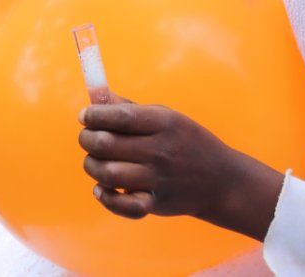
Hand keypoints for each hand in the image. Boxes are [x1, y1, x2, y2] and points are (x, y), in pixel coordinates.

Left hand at [78, 98, 284, 240]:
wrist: (220, 180)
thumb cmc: (186, 142)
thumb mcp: (167, 117)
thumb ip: (131, 109)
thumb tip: (98, 98)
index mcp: (164, 123)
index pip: (120, 116)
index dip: (95, 115)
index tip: (84, 115)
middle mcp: (161, 150)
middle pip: (108, 144)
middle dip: (87, 139)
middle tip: (87, 137)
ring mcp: (159, 179)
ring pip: (109, 173)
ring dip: (91, 166)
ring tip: (93, 161)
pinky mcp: (157, 204)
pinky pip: (124, 206)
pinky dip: (106, 198)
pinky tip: (102, 188)